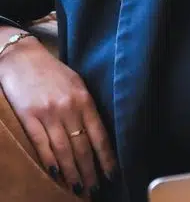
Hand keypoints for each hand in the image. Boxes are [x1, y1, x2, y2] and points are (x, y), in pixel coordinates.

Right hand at [0, 35, 115, 196]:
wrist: (22, 57)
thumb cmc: (52, 71)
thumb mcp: (77, 84)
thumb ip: (86, 106)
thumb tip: (96, 133)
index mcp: (84, 100)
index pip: (100, 135)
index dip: (106, 157)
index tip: (112, 173)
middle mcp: (69, 108)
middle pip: (83, 147)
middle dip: (90, 171)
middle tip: (95, 189)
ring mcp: (48, 114)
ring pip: (64, 150)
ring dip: (72, 172)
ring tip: (78, 188)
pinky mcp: (28, 117)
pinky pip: (41, 144)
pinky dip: (50, 161)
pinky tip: (56, 173)